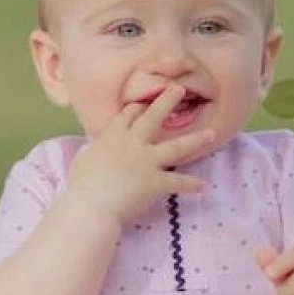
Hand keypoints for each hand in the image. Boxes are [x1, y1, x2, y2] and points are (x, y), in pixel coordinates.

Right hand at [67, 85, 215, 224]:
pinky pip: (178, 182)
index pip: (128, 115)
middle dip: (167, 101)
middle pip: (153, 117)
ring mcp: (147, 162)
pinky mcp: (156, 182)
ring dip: (195, 139)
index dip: (137, 108)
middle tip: (179, 89)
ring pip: (176, 147)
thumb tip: (94, 150)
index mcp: (113, 136)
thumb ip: (94, 150)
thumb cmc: (82, 185)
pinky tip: (203, 185)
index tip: (144, 103)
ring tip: (211, 133)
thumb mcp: (84, 159)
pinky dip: (191, 184)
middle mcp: (133, 144)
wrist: (92, 205)